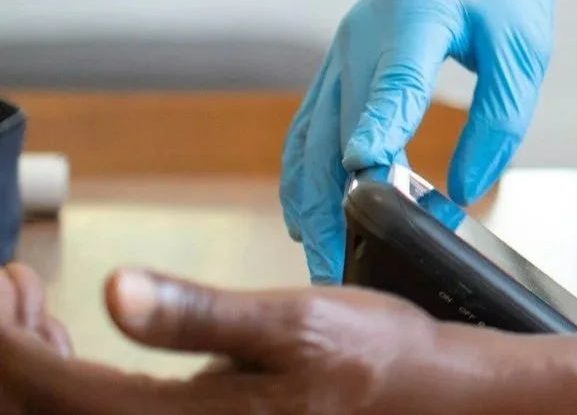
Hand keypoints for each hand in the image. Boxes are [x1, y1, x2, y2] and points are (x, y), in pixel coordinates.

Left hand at [0, 268, 499, 414]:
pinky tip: (79, 339)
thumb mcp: (293, 320)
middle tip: (14, 288)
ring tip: (34, 307)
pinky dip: (68, 379)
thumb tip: (118, 292)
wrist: (422, 397)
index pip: (49, 390)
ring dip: (35, 365)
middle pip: (40, 414)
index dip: (9, 341)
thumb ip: (198, 312)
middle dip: (14, 349)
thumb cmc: (368, 357)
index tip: (5, 287)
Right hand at [281, 0, 570, 281]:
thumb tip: (466, 188)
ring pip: (308, 138)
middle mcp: (362, 37)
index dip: (380, 126)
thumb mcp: (525, 45)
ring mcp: (340, 53)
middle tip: (340, 269)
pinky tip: (311, 220)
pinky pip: (308, 129)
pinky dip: (306, 177)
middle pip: (335, 128)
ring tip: (321, 261)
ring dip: (310, 201)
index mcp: (416, 19)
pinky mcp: (337, 66)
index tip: (367, 171)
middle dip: (334, 201)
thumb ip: (500, 117)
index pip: (396, 80)